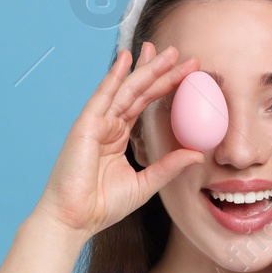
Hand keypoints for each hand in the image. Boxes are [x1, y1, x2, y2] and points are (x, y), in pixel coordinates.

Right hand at [33, 43, 204, 239]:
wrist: (75, 220)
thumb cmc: (101, 206)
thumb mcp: (145, 184)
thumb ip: (168, 166)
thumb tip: (197, 154)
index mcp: (119, 138)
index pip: (146, 105)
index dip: (166, 88)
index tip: (188, 75)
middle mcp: (108, 126)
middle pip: (139, 92)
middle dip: (160, 72)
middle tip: (182, 54)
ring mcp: (96, 124)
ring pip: (126, 90)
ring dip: (145, 69)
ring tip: (165, 52)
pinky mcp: (86, 126)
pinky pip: (103, 97)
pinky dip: (114, 76)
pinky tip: (125, 58)